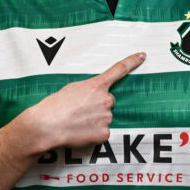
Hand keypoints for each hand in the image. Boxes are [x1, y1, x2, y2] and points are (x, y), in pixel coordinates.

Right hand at [18, 51, 146, 153]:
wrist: (46, 125)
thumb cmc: (54, 106)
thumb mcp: (71, 89)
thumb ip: (88, 90)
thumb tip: (94, 98)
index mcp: (96, 85)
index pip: (119, 69)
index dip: (132, 61)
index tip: (142, 55)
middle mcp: (106, 100)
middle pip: (109, 101)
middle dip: (99, 106)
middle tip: (81, 111)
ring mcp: (107, 117)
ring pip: (105, 118)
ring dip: (95, 120)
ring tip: (77, 122)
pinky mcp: (104, 133)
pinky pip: (102, 132)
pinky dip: (93, 133)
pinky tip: (80, 132)